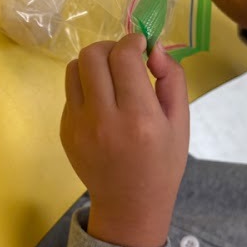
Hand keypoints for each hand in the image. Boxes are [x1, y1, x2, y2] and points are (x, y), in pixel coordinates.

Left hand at [61, 34, 188, 246]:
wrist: (130, 205)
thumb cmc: (162, 165)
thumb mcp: (180, 125)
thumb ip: (173, 80)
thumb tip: (154, 48)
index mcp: (140, 119)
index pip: (124, 57)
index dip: (133, 41)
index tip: (141, 45)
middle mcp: (106, 119)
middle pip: (93, 55)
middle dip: (110, 47)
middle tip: (124, 58)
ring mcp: (80, 125)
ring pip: (74, 67)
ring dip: (94, 63)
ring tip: (110, 77)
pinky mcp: (66, 129)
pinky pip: (71, 91)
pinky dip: (87, 87)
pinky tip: (103, 103)